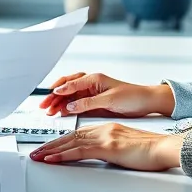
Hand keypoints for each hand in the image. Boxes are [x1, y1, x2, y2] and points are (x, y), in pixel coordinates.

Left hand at [29, 124, 183, 170]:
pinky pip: (79, 151)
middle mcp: (104, 130)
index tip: (49, 148)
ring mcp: (105, 137)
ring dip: (51, 150)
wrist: (165, 148)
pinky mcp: (108, 147)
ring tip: (37, 157)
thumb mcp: (127, 148)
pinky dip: (63, 155)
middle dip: (51, 145)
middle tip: (36, 152)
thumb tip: (102, 156)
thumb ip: (112, 148)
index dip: (62, 141)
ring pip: (71, 142)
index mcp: (108, 129)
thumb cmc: (151, 151)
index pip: (78, 134)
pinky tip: (52, 160)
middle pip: (71, 136)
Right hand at [38, 72, 173, 117]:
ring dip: (59, 102)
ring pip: (70, 96)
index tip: (50, 96)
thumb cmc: (132, 96)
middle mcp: (91, 84)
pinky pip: (77, 103)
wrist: (147, 102)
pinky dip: (68, 107)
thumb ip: (88, 103)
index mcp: (94, 79)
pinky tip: (61, 112)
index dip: (60, 89)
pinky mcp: (95, 103)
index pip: (72, 83)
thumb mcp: (109, 100)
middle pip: (68, 88)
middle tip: (44, 105)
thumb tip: (70, 105)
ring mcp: (92, 94)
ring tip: (49, 110)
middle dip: (54, 95)